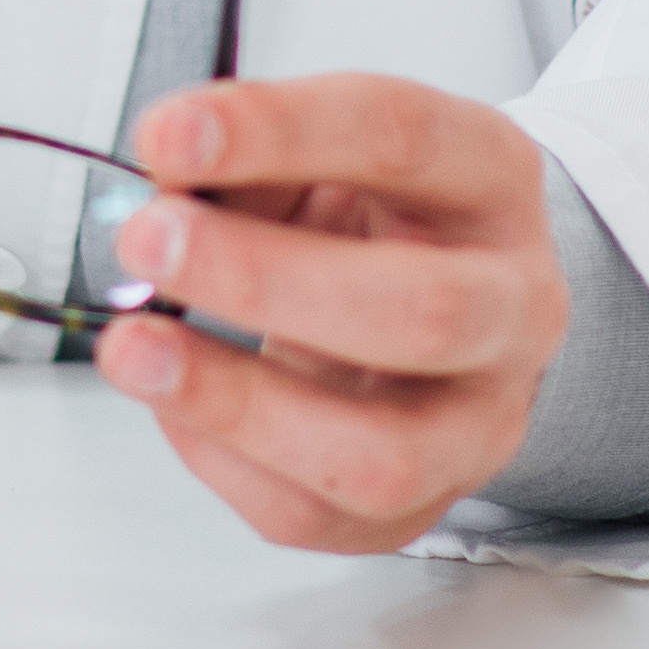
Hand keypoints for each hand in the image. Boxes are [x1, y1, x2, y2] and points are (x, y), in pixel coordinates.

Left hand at [92, 73, 566, 552]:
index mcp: (493, 179)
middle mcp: (515, 305)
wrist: (444, 305)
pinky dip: (224, 459)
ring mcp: (482, 421)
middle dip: (263, 280)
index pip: (401, 138)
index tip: (166, 134)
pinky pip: (318, 516)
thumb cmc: (373, 220)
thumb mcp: (323, 152)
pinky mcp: (426, 503)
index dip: (277, 132)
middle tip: (148, 242)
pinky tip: (174, 404)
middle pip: (422, 311)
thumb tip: (162, 184)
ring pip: (382, 453)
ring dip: (237, 403)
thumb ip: (246, 159)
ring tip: (133, 349)